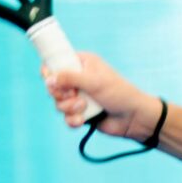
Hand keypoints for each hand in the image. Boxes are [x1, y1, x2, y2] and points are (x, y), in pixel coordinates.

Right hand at [45, 51, 160, 140]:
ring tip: (84, 107)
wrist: (133, 118)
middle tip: (73, 94)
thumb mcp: (94, 81)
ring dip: (69, 107)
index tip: (50, 78)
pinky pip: (66, 118)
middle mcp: (78, 79)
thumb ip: (70, 78)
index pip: (56, 62)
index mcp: (81, 63)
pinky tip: (83, 120)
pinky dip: (73, 120)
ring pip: (58, 103)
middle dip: (60, 93)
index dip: (49, 71)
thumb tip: (49, 79)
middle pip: (52, 85)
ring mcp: (78, 96)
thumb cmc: (119, 93)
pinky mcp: (80, 113)